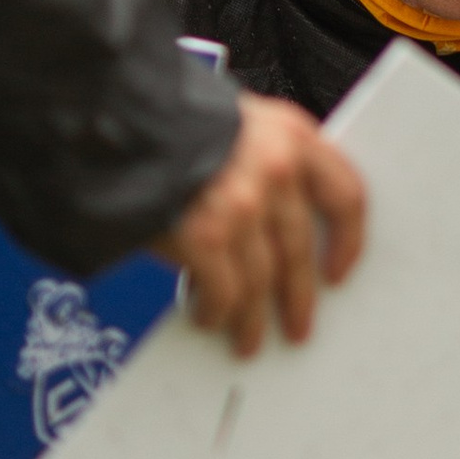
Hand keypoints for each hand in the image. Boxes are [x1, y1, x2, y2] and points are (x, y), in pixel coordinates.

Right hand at [156, 90, 366, 355]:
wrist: (111, 120)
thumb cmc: (168, 121)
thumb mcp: (234, 123)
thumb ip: (264, 161)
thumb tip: (276, 221)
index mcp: (290, 135)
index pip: (346, 196)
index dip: (348, 241)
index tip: (339, 271)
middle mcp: (275, 170)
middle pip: (299, 250)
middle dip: (298, 297)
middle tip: (297, 324)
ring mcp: (242, 205)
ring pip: (263, 281)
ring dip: (254, 319)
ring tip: (248, 338)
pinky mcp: (206, 237)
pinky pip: (224, 293)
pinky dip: (218, 313)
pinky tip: (210, 319)